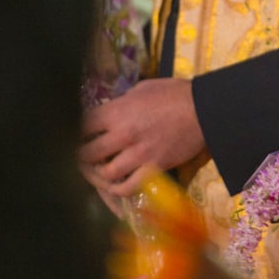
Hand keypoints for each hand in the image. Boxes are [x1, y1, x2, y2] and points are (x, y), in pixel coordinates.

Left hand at [80, 78, 204, 197]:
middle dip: (80, 156)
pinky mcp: (153, 169)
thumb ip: (121, 102)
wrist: (204, 110)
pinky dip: (117, 189)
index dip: (74, 131)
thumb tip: (109, 112)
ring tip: (99, 170)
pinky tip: (116, 183)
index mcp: (117, 111)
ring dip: (98, 174)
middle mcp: (122, 135)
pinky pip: (127, 188)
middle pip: (87, 153)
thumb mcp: (142, 89)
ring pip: (104, 174)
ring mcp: (137, 155)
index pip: (81, 126)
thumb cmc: (174, 93)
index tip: (74, 135)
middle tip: (82, 157)